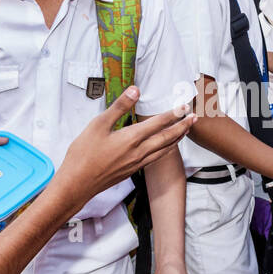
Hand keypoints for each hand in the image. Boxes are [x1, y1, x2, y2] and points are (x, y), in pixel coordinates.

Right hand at [55, 87, 194, 209]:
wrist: (78, 183)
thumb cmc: (84, 154)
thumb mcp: (98, 124)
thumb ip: (119, 106)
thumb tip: (135, 89)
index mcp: (131, 138)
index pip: (158, 123)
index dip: (173, 113)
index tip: (185, 106)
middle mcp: (138, 151)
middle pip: (167, 137)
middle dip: (182, 126)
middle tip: (194, 118)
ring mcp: (137, 163)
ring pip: (164, 150)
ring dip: (177, 139)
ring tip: (186, 131)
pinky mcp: (132, 170)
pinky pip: (156, 158)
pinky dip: (166, 150)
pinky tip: (166, 148)